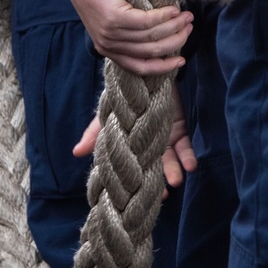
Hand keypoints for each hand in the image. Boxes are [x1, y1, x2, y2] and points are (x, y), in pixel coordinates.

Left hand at [60, 0, 191, 74]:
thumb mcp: (113, 20)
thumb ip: (130, 32)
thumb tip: (164, 34)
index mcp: (109, 50)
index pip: (140, 67)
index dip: (163, 66)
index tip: (181, 60)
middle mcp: (109, 46)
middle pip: (151, 52)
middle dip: (175, 41)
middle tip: (189, 29)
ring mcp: (111, 33)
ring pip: (151, 37)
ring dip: (174, 27)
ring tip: (187, 18)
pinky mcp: (114, 18)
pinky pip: (146, 22)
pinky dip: (164, 17)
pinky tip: (174, 10)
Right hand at [73, 101, 195, 198]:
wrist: (145, 73)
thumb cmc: (124, 96)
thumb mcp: (109, 114)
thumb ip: (95, 133)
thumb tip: (76, 152)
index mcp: (131, 143)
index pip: (133, 165)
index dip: (136, 180)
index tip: (138, 193)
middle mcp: (147, 144)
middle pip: (153, 165)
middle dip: (158, 180)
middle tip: (163, 194)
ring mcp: (164, 137)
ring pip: (170, 159)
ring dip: (174, 171)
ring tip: (176, 181)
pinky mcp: (179, 128)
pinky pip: (185, 145)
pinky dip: (188, 156)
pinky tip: (191, 165)